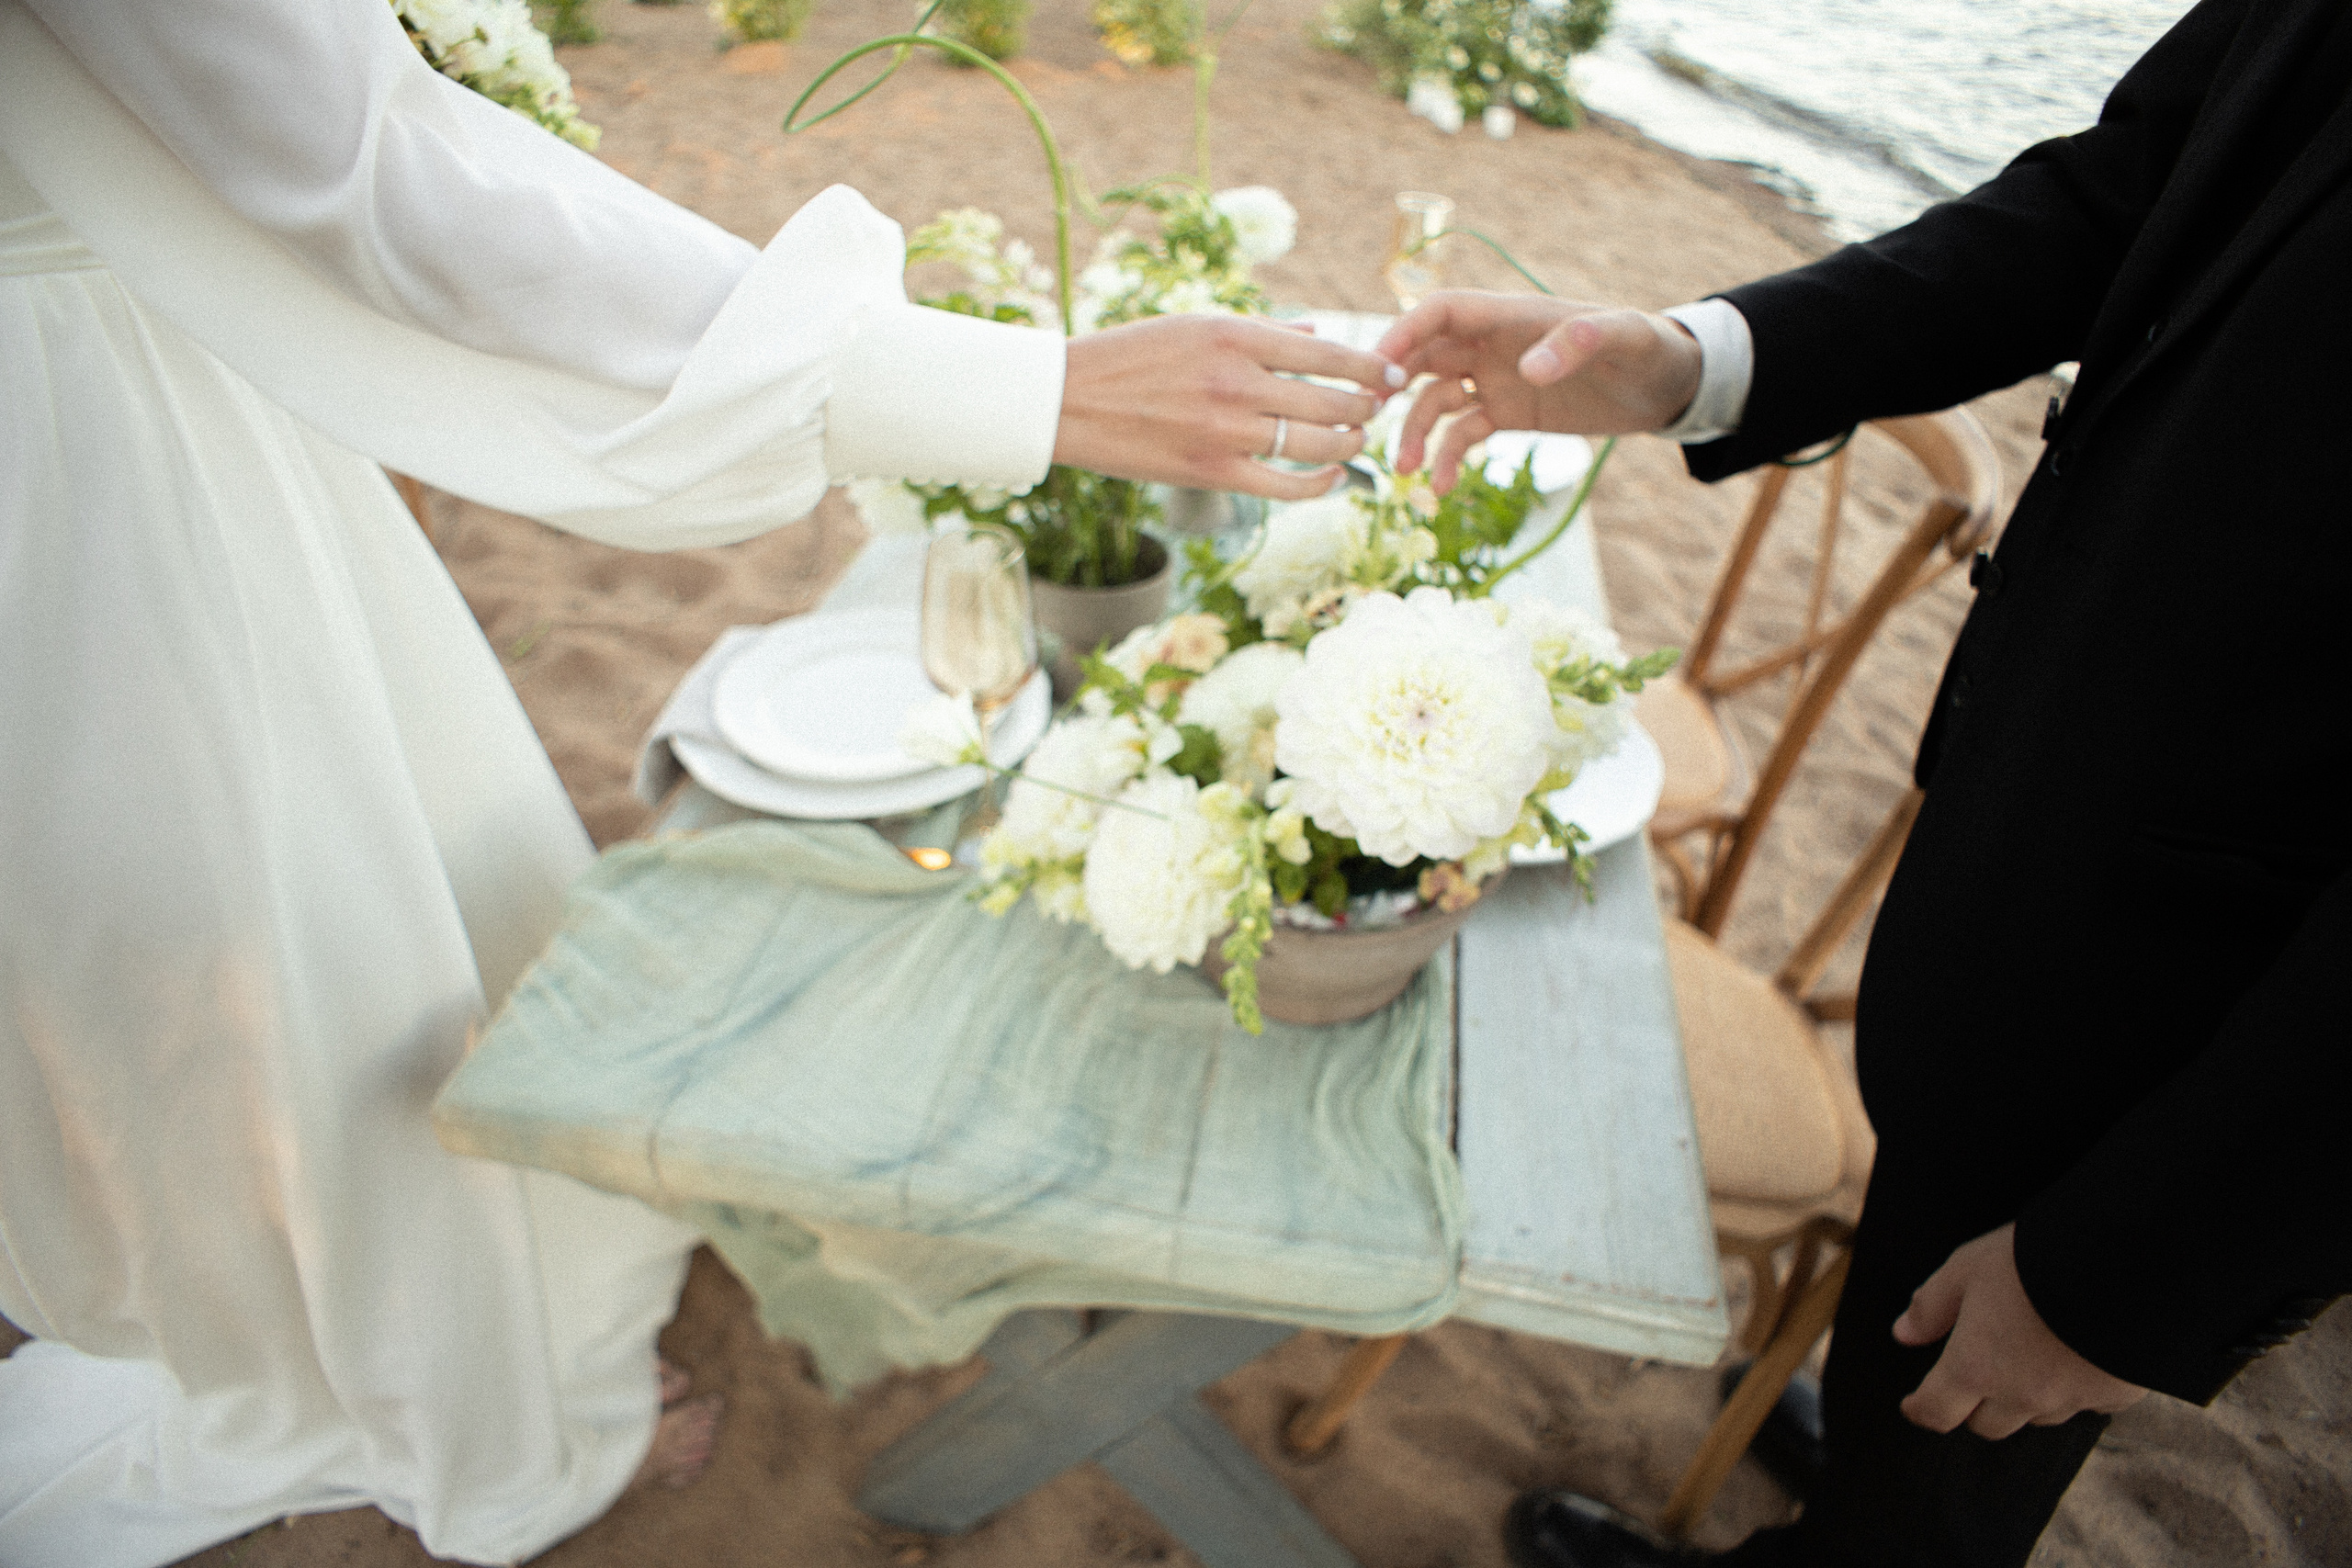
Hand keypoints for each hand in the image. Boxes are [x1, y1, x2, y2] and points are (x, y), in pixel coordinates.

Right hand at [1055, 316, 1397, 500]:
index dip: (1372, 367)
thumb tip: (1319, 336)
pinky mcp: (1212, 471)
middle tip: (1375, 410)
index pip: (1329, 353)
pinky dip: (1319, 484)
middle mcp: (1238, 380)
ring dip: (1349, 444)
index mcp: (1236, 334)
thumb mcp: (1195, 325)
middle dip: (1365, 408)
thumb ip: (1263, 332)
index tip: (1393, 375)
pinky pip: (1287, 486)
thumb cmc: (1131, 355)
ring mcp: (1227, 429)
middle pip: (1333, 399)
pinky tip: (1331, 478)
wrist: (1069, 399)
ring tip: (1355, 440)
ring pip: (1318, 443)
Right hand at [1376, 291, 1703, 491]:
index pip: (1441, 312)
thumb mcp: (1623, 338)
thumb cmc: (1647, 346)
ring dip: (1414, 431)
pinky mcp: (1506, 413)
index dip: (1405, 332)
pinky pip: (1462, 434)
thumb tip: (1528, 370)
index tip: (1379, 367)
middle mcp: (1492, 345)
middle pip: (1423, 355)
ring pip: (1434, 400)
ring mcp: (1495, 380)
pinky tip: (1440, 489)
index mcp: (1510, 316)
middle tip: (1367, 416)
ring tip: (1406, 469)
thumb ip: (1580, 341)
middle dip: (1392, 384)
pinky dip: (1446, 459)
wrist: (1664, 385)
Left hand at [1893, 1223, 2148, 1438]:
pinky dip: (2075, 1390)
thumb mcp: (1967, 1267)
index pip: (1937, 1411)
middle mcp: (2021, 1396)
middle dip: (1974, 1405)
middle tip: (1974, 1374)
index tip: (1915, 1405)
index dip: (1921, 1409)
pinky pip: (2087, 1406)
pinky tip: (2078, 1357)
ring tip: (2028, 1358)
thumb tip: (1903, 1334)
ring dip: (2025, 1398)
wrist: (2125, 1263)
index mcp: (1976, 1367)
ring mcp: (2070, 1401)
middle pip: (1987, 1424)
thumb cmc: (2033, 1258)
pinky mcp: (2115, 1396)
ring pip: (2035, 1416)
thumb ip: (1932, 1305)